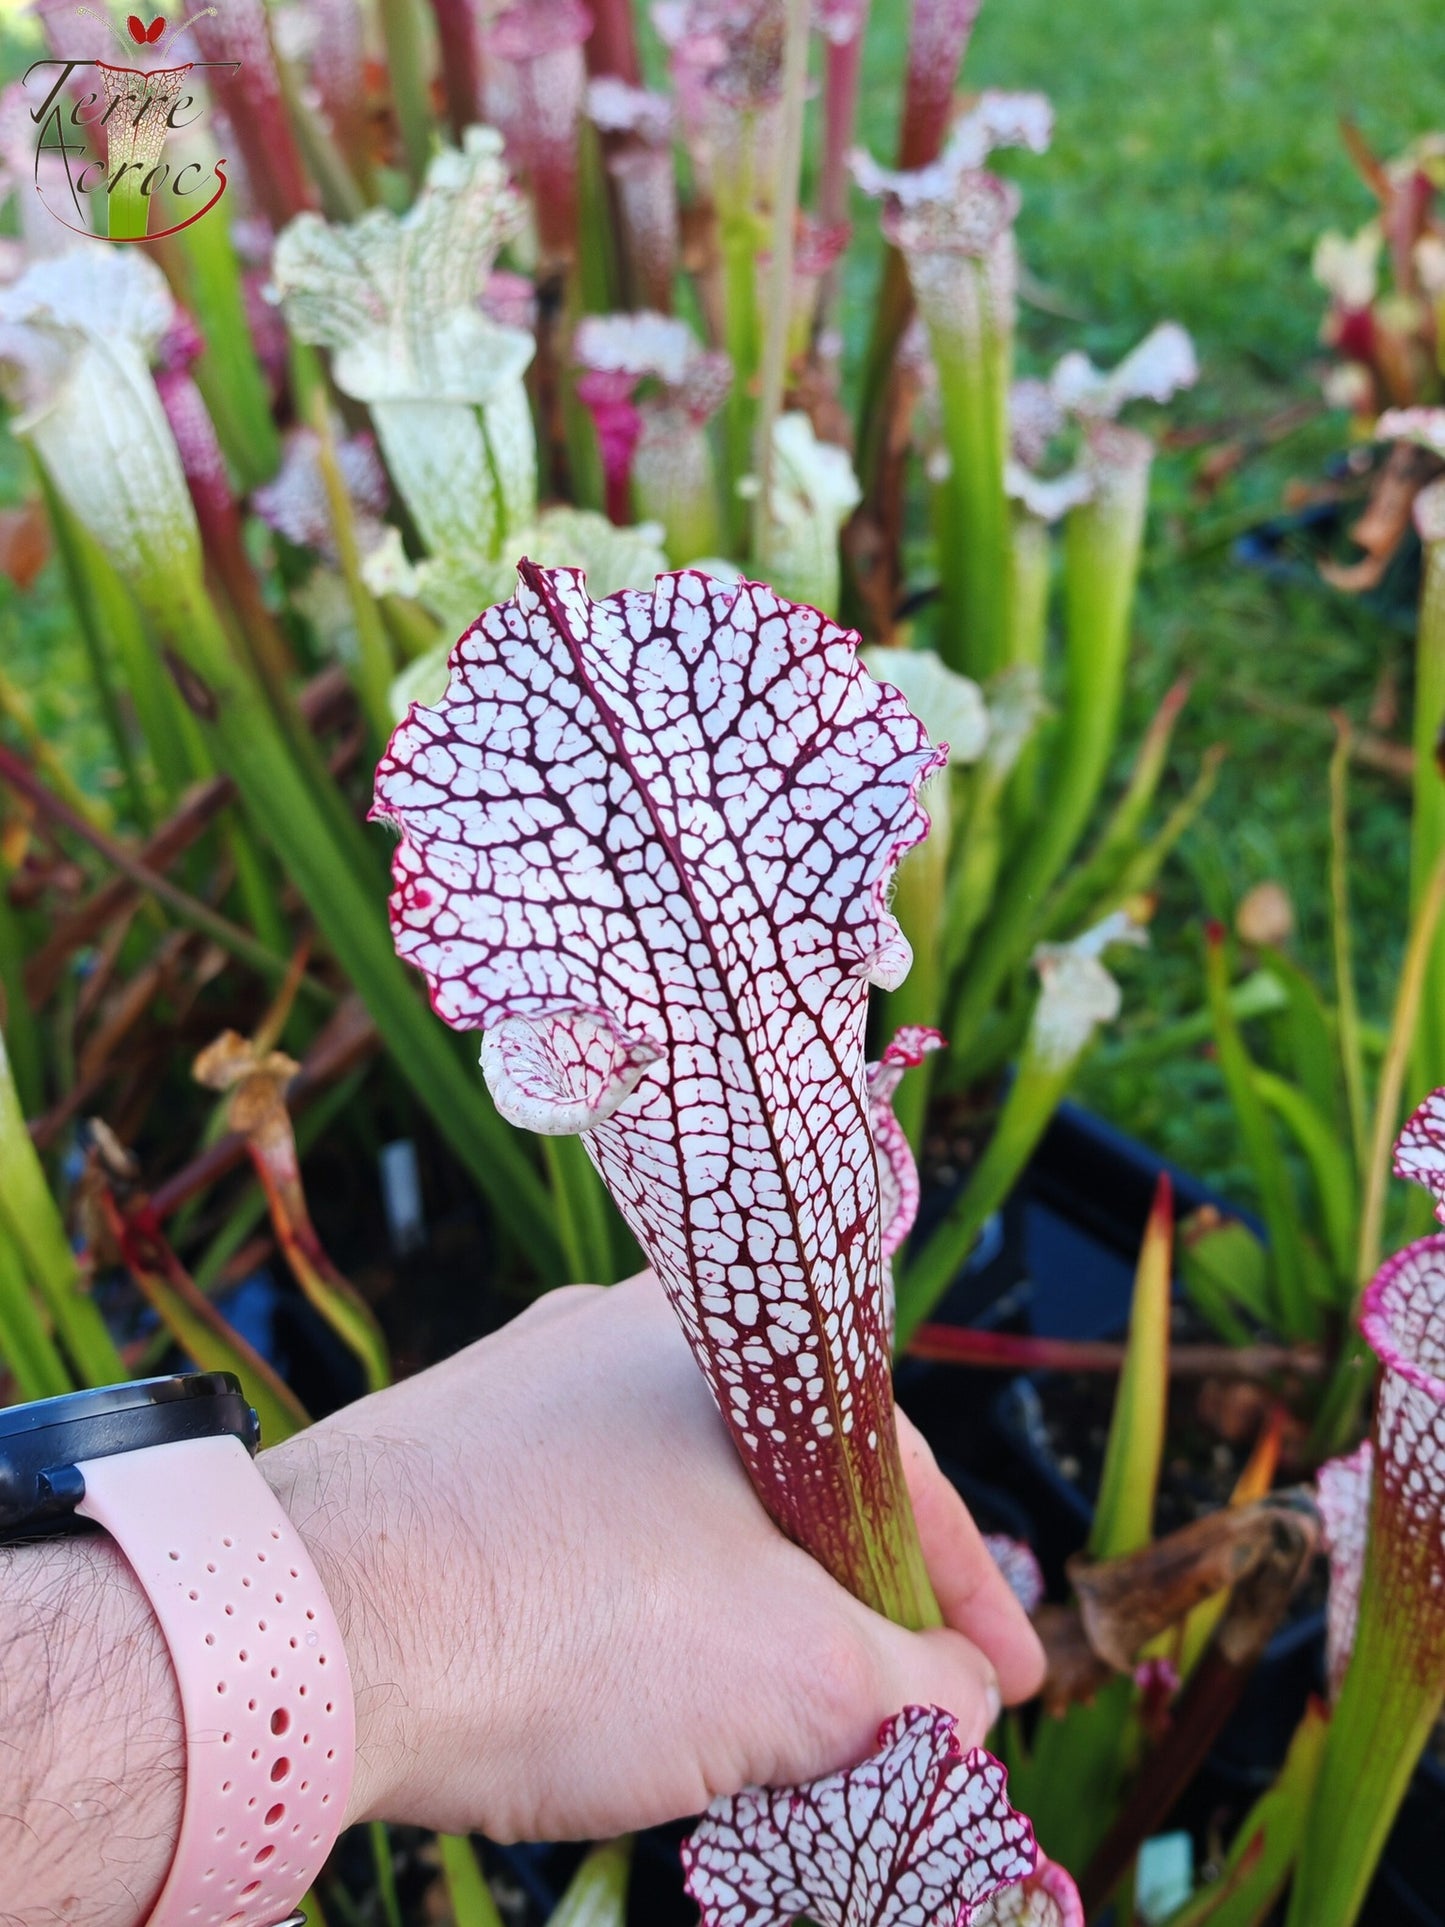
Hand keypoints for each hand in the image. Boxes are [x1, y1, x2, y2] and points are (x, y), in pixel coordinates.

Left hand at [266, 1270, 1043, 1842]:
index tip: (1011, 1682)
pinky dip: (645, 1609)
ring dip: (749, 1612)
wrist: (299, 1632)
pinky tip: (636, 1690)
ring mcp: (533, 1392)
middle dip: (859, 1601)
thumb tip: (966, 1697)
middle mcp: (632, 1335)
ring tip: (772, 1721)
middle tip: (903, 1702)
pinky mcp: (454, 1458)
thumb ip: (919, 1687)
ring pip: (689, 1510)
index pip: (904, 1468)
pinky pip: (593, 1532)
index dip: (971, 1589)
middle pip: (795, 1483)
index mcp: (734, 1347)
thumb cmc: (559, 1622)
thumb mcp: (794, 1679)